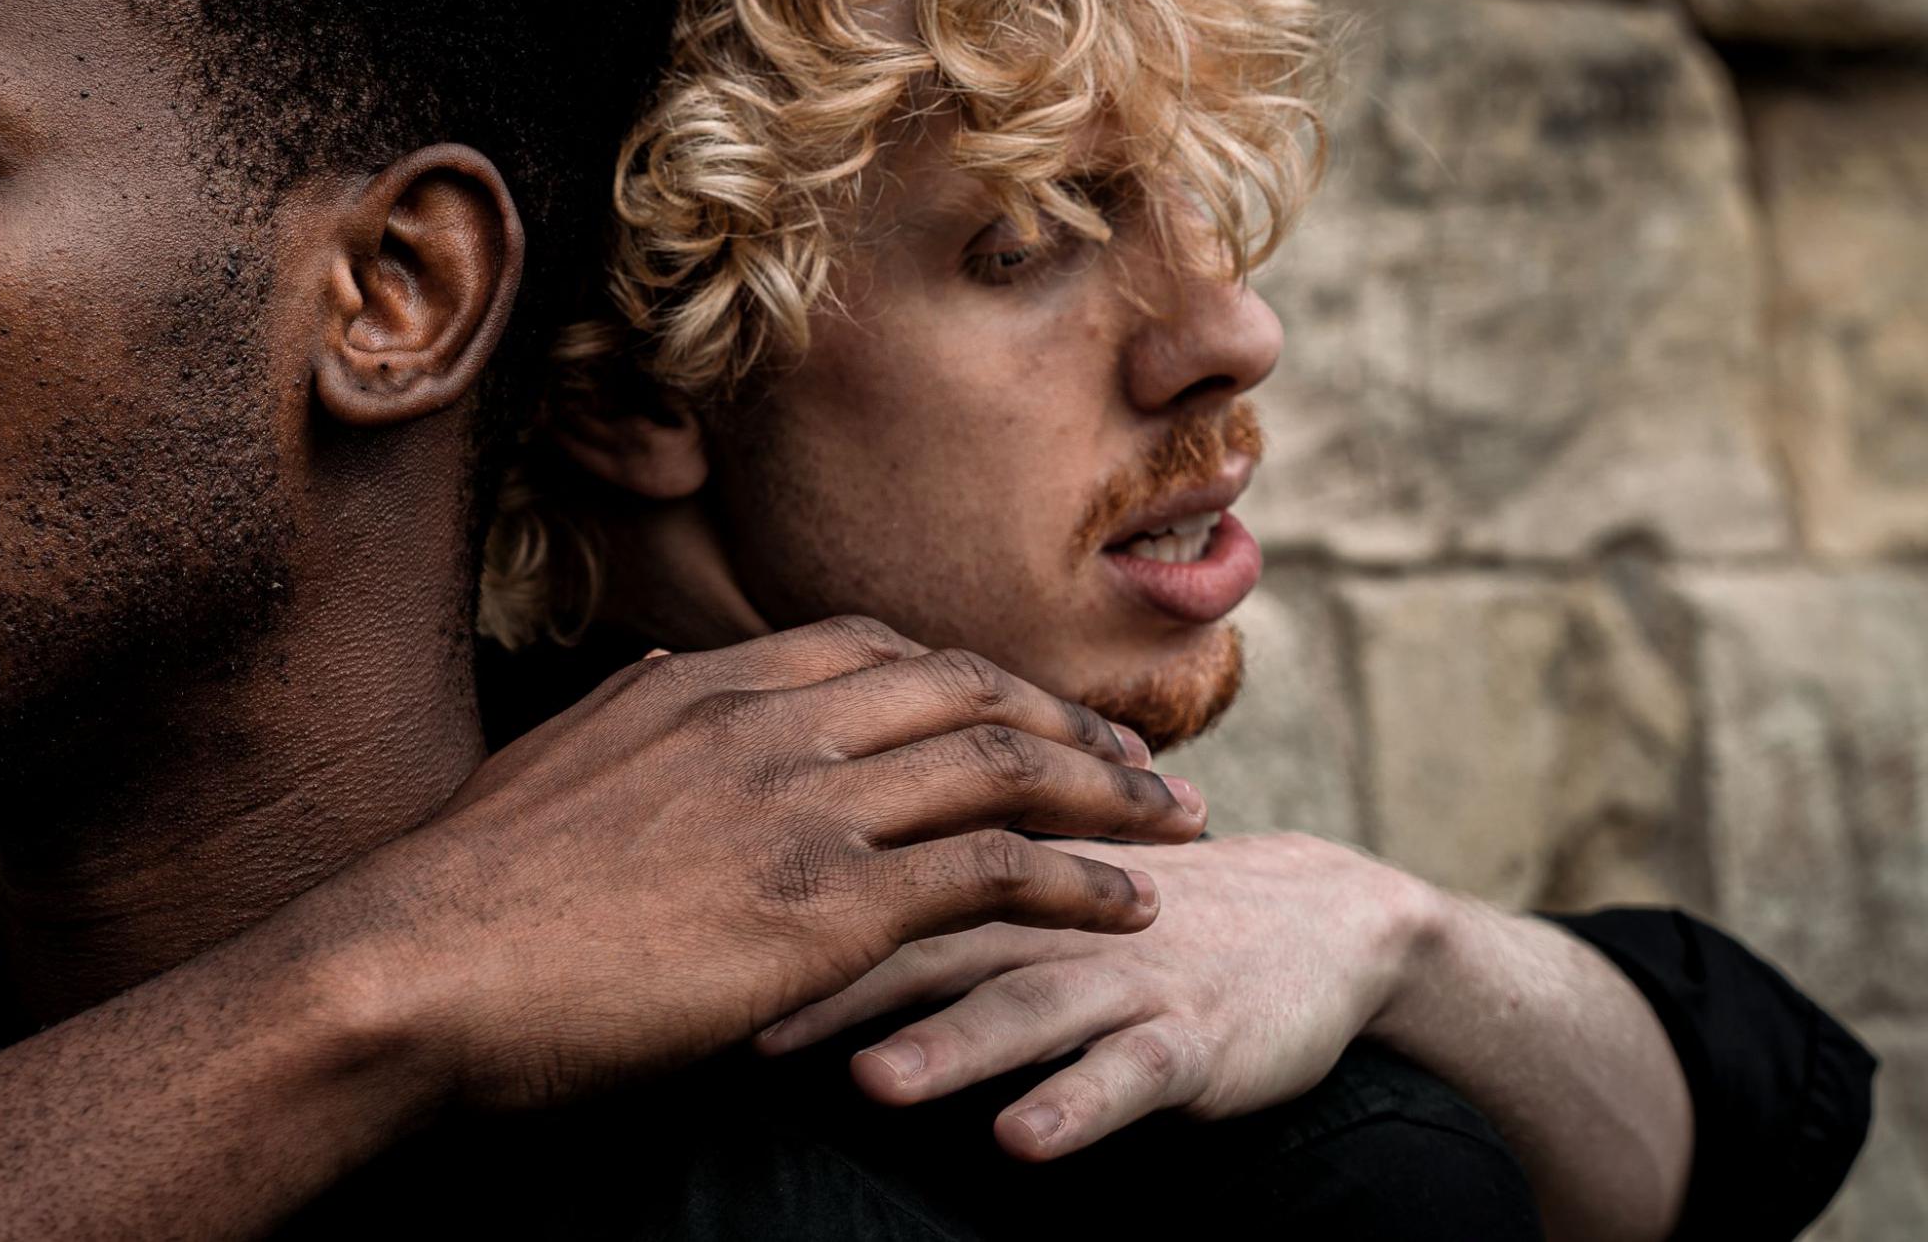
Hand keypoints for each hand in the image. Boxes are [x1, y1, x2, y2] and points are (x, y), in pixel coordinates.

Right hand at [324, 616, 1209, 1111]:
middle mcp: (765, 720)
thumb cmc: (461, 894)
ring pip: (998, 765)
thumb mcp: (553, 760)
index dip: (969, 678)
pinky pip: (991, 873)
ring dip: (1102, 789)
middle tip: (1136, 756)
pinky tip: (1129, 903)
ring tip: (1172, 821)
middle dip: (1063, 719)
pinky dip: (1077, 879)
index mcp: (701, 684)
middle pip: (961, 690)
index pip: (876, 650)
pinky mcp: (822, 907)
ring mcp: (799, 806)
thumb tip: (675, 668)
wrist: (411, 967)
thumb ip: (634, 711)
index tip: (1023, 710)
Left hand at [756, 832, 1442, 1159]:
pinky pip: (1126, 1073)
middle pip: (922, 935)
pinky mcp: (1190, 1036)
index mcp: (988, 867)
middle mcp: (1042, 912)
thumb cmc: (1131, 906)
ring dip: (946, 1044)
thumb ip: (909, 877)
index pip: (868, 872)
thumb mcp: (1018, 879)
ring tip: (874, 1084)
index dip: (778, 908)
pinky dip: (1075, 1104)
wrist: (1322, 918)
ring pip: (1019, 1004)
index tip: (685, 946)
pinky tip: (1024, 1141)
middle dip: (832, 983)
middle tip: (744, 1030)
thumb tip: (763, 893)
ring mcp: (1119, 972)